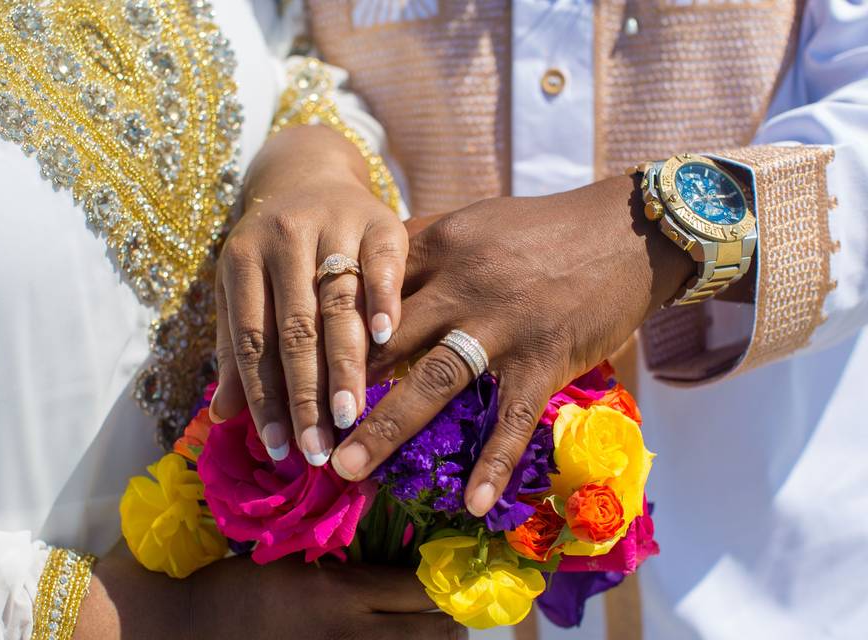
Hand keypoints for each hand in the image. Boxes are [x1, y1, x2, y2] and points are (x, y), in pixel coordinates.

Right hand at [78, 546, 461, 638]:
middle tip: (446, 605)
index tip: (451, 570)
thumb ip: (344, 560)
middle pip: (435, 632)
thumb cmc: (233, 584)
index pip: (423, 591)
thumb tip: (396, 557)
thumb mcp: (292, 558)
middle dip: (449, 618)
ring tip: (427, 629)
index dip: (447, 582)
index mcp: (342, 593)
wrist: (181, 630)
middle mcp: (352, 635)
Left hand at [210, 125, 406, 466]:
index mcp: (241, 257)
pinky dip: (384, 301)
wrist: (310, 176)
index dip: (263, 397)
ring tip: (350, 417)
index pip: (250, 339)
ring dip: (344, 364)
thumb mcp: (243, 290)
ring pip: (337, 303)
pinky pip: (383, 264)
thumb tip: (222, 417)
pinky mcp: (379, 218)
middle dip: (305, 394)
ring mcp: (332, 222)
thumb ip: (236, 350)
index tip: (278, 448)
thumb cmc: (272, 251)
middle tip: (317, 447)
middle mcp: (282, 235)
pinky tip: (388, 341)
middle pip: (294, 328)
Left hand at [330, 175, 691, 515]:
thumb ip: (417, 245)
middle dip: (336, 386)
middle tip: (295, 428)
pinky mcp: (547, 358)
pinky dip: (494, 462)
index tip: (286, 368)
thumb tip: (361, 271)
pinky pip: (514, 417)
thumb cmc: (541, 228)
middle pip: (384, 339)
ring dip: (387, 429)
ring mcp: (505, 324)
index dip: (322, 330)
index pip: (364, 289)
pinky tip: (470, 503)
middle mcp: (463, 283)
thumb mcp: (471, 221)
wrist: (627, 229)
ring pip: (434, 380)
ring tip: (347, 470)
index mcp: (438, 245)